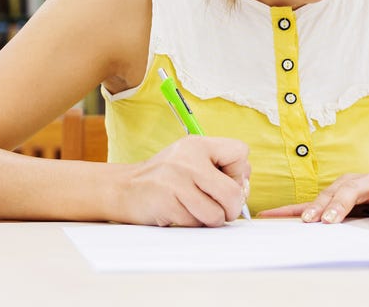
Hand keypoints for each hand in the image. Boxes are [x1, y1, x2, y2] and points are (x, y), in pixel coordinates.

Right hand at [119, 136, 250, 226]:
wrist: (123, 188)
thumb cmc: (164, 178)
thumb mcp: (190, 160)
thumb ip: (219, 169)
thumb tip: (244, 190)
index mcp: (198, 145)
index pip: (241, 152)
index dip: (239, 173)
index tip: (224, 180)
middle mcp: (188, 159)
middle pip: (233, 191)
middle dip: (231, 208)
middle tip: (219, 209)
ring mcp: (176, 181)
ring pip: (217, 213)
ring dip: (211, 220)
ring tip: (196, 210)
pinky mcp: (167, 203)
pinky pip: (196, 223)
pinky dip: (192, 223)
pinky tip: (179, 212)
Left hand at [257, 173, 368, 224]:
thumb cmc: (362, 197)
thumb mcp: (336, 203)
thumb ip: (310, 209)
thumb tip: (268, 214)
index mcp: (343, 185)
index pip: (324, 196)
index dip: (315, 207)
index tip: (305, 221)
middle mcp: (362, 181)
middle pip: (348, 191)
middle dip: (339, 205)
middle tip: (329, 221)